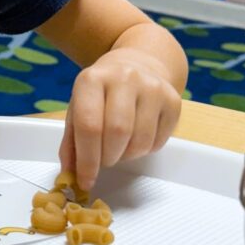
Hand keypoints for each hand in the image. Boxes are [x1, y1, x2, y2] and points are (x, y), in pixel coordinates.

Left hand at [59, 49, 181, 192]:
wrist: (139, 63)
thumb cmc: (103, 93)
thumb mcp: (78, 108)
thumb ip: (71, 143)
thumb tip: (71, 176)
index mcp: (92, 79)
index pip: (89, 125)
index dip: (87, 160)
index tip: (86, 180)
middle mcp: (124, 77)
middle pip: (117, 133)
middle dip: (108, 158)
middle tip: (104, 161)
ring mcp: (152, 87)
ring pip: (140, 141)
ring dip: (127, 156)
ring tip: (120, 148)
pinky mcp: (173, 100)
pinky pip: (158, 142)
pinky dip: (145, 150)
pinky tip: (137, 137)